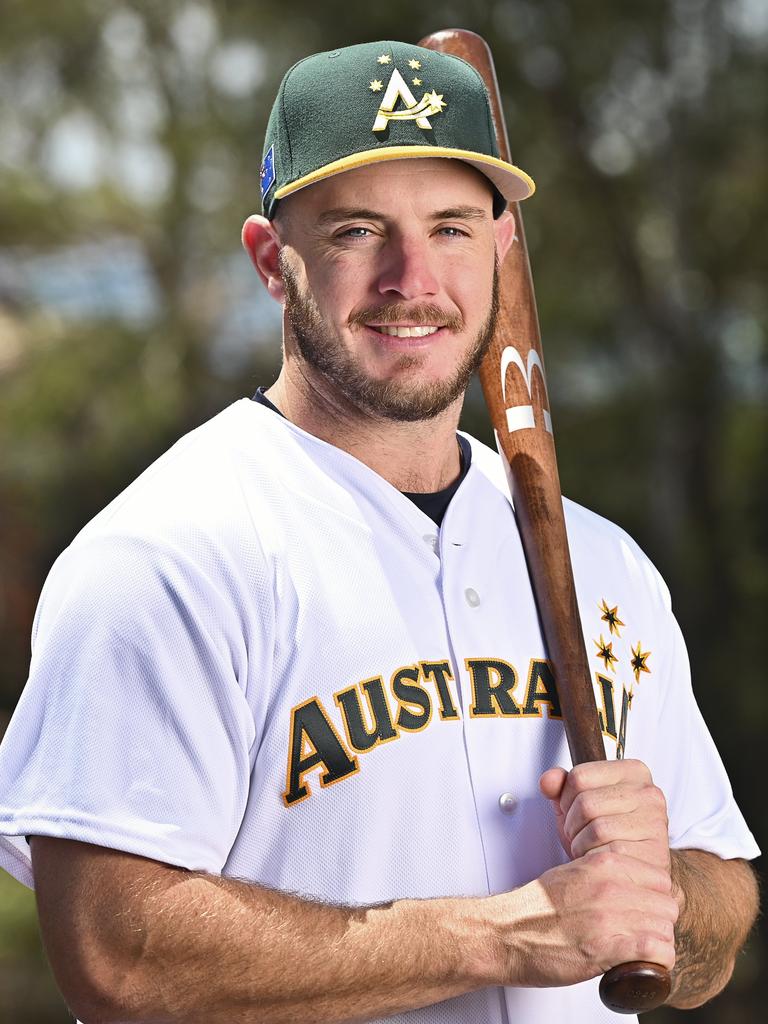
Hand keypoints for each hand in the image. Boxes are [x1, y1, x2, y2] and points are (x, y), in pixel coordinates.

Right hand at [488, 849, 677, 987]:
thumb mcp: (573, 874)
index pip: (659, 878)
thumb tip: (627, 884)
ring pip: (666, 928)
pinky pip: (658, 952)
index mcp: (603, 864)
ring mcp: (611, 916)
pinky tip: (644, 965)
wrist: (507, 934)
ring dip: (659, 944)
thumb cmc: (535, 910)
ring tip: (642, 953)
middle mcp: (611, 886)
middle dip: (660, 922)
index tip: (647, 911)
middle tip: (645, 935)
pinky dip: (658, 963)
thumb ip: (602, 874)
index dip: (655, 898)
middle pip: (666, 904)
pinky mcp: (608, 947)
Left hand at [539, 759, 671, 874]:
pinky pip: (608, 854)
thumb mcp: (577, 805)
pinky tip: (600, 860)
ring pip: (596, 828)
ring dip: (581, 844)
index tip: (573, 810)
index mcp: (632, 771)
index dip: (566, 798)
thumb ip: (560, 787)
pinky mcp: (654, 852)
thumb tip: (548, 781)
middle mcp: (649, 793)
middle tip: (579, 834)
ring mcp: (655, 822)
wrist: (632, 874)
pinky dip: (594, 861)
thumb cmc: (604, 836)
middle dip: (572, 824)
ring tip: (589, 847)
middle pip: (586, 802)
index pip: (579, 775)